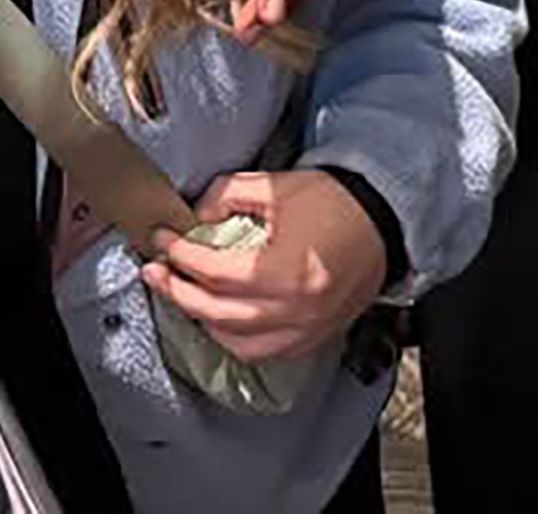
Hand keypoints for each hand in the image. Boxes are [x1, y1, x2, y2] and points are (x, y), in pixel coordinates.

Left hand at [141, 170, 386, 363]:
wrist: (382, 220)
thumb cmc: (334, 202)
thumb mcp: (273, 186)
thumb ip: (225, 196)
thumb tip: (194, 219)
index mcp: (286, 271)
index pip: (214, 273)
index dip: (180, 256)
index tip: (161, 239)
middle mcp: (295, 310)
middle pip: (216, 313)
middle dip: (176, 291)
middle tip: (155, 271)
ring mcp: (306, 329)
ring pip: (236, 341)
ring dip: (201, 319)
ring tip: (182, 293)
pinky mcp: (314, 337)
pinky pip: (263, 352)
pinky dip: (234, 338)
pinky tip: (217, 318)